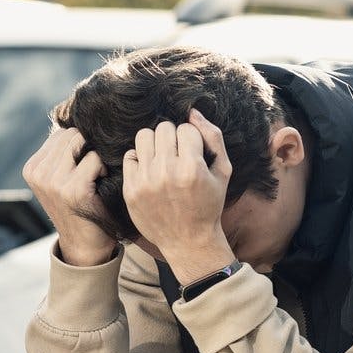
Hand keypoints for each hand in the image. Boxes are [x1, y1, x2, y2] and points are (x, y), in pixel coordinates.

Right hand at [23, 127, 116, 265]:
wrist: (84, 245)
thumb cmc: (76, 206)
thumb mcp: (58, 178)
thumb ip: (60, 152)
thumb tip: (70, 115)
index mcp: (31, 169)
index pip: (59, 133)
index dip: (77, 145)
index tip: (79, 166)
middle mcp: (38, 174)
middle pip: (71, 135)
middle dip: (86, 148)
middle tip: (90, 171)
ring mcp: (54, 183)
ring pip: (82, 144)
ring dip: (94, 157)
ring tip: (94, 177)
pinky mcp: (73, 190)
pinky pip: (94, 159)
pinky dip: (102, 169)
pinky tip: (99, 184)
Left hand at [122, 109, 235, 283]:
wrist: (188, 241)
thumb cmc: (208, 205)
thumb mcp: (222, 171)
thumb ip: (213, 137)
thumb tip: (192, 111)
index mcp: (191, 168)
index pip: (186, 128)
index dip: (191, 139)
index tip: (193, 154)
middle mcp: (166, 173)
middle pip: (164, 128)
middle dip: (172, 138)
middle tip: (177, 155)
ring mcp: (145, 182)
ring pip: (144, 136)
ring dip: (154, 143)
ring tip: (162, 158)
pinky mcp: (130, 190)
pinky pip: (129, 155)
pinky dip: (140, 159)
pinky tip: (150, 171)